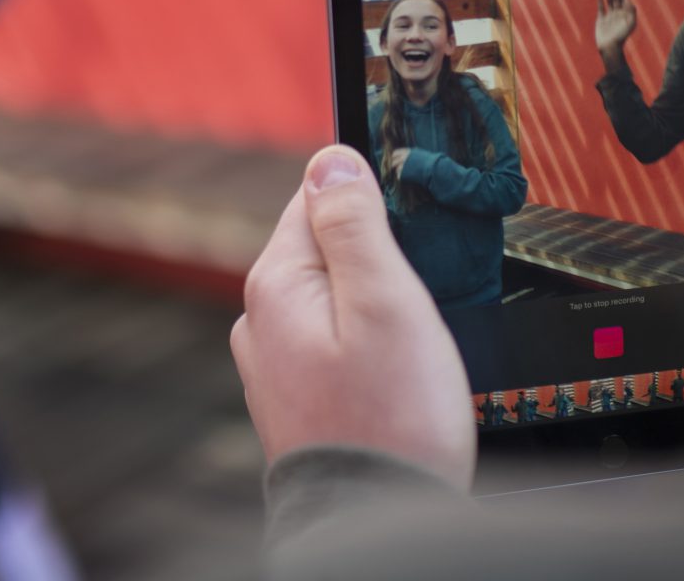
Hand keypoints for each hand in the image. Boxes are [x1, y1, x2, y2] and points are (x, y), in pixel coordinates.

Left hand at [230, 147, 473, 489]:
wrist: (376, 526)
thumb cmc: (392, 421)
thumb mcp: (387, 301)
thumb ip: (356, 225)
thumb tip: (330, 159)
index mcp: (277, 283)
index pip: (319, 196)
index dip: (375, 202)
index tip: (414, 232)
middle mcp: (261, 320)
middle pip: (328, 249)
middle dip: (380, 262)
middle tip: (422, 302)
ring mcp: (275, 365)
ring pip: (335, 301)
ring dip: (377, 311)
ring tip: (412, 352)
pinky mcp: (296, 401)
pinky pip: (335, 346)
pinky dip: (369, 350)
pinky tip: (396, 381)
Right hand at [594, 0, 637, 62]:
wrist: (610, 47)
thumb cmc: (621, 37)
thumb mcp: (630, 24)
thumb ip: (631, 12)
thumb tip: (630, 2)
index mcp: (626, 13)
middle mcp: (618, 13)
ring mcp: (610, 15)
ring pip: (609, 0)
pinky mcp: (602, 19)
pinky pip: (601, 7)